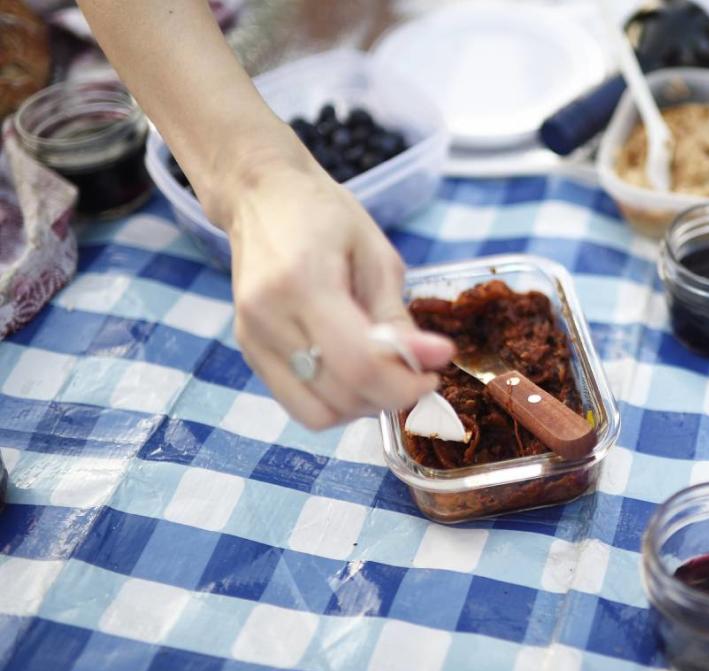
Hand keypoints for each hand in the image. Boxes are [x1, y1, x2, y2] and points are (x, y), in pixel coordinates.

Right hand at [218, 155, 454, 429]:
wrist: (263, 196)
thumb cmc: (325, 216)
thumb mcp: (377, 256)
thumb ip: (397, 317)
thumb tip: (432, 361)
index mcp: (303, 284)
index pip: (359, 364)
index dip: (405, 383)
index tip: (436, 374)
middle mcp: (268, 319)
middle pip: (339, 395)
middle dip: (390, 395)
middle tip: (417, 372)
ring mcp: (252, 340)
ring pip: (317, 413)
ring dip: (362, 406)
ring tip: (384, 374)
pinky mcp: (250, 352)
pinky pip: (299, 403)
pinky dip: (336, 401)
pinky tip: (356, 373)